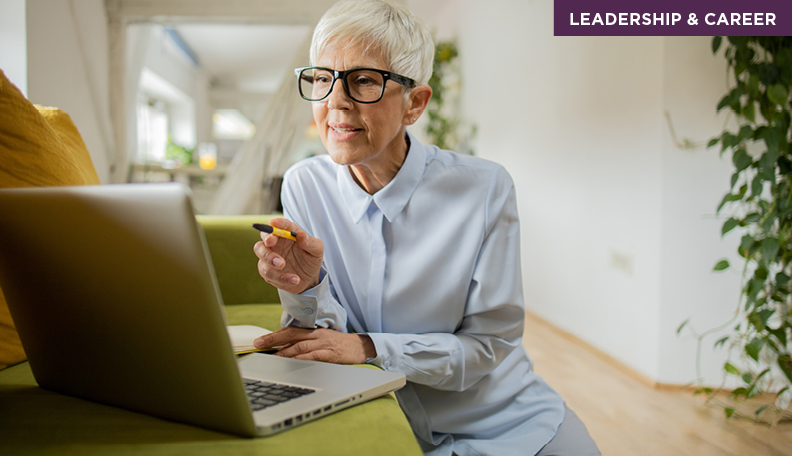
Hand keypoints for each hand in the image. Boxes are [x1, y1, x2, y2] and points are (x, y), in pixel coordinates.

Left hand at [253, 327, 375, 363]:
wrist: (361, 347)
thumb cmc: (339, 345)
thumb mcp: (322, 339)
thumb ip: (306, 341)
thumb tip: (286, 347)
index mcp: (314, 331)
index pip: (291, 330)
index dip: (275, 334)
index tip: (260, 339)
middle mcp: (317, 335)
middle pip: (292, 335)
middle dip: (274, 339)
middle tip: (259, 344)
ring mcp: (324, 344)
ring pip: (301, 346)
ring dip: (284, 351)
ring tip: (272, 356)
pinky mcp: (332, 354)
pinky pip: (314, 356)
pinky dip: (302, 359)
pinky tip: (293, 362)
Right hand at [254, 218, 323, 293]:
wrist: (309, 278)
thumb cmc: (311, 259)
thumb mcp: (317, 250)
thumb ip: (310, 242)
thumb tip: (301, 235)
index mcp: (288, 233)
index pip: (280, 224)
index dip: (276, 222)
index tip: (273, 223)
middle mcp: (276, 243)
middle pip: (264, 237)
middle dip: (266, 239)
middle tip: (271, 242)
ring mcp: (270, 257)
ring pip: (261, 255)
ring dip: (270, 260)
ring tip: (283, 265)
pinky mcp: (268, 271)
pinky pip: (268, 273)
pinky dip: (281, 277)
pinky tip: (294, 279)